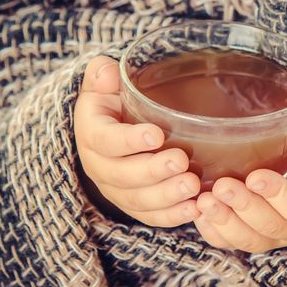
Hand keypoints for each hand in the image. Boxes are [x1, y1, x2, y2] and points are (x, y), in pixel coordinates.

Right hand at [74, 56, 200, 226]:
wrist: (113, 130)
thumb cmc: (115, 103)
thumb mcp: (105, 84)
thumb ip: (103, 75)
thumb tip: (107, 70)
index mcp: (92, 133)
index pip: (105, 140)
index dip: (128, 140)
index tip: (156, 134)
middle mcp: (99, 166)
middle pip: (122, 175)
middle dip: (152, 171)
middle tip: (181, 161)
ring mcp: (116, 189)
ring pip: (137, 200)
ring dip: (165, 195)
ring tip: (192, 186)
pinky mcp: (134, 204)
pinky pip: (150, 216)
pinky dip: (171, 216)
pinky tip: (194, 209)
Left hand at [194, 125, 286, 252]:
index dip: (277, 194)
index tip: (254, 177)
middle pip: (270, 226)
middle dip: (244, 206)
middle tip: (221, 187)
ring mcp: (273, 236)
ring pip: (248, 240)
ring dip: (224, 221)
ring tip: (204, 201)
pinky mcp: (251, 237)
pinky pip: (229, 243)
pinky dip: (212, 230)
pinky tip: (197, 212)